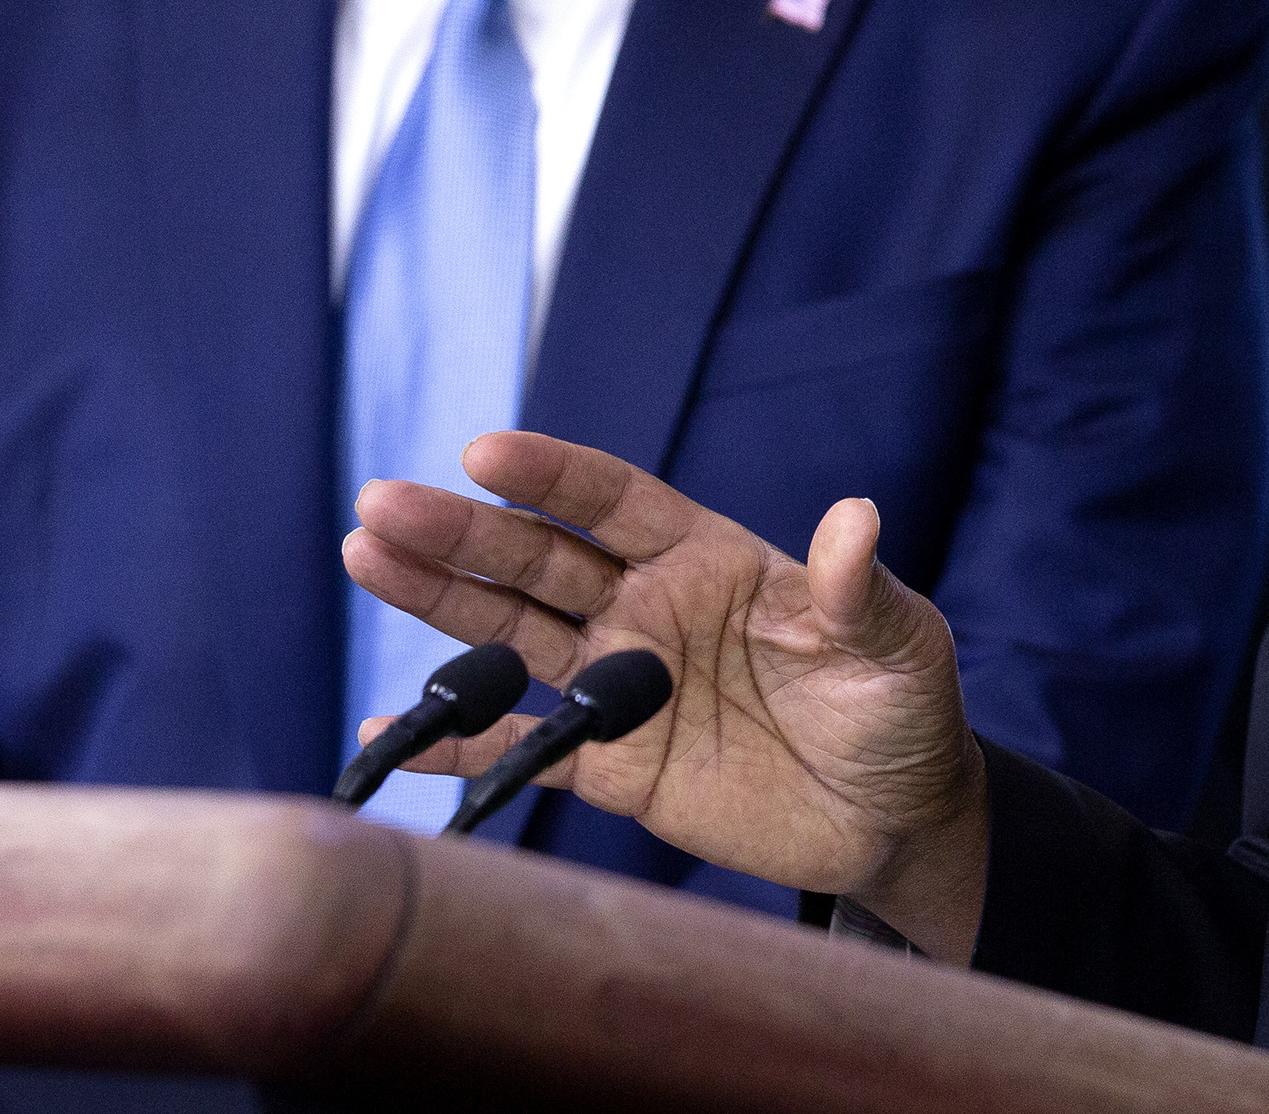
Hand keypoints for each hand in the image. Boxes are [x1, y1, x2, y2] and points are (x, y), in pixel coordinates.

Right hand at [342, 430, 989, 956]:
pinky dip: (459, 743)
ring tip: (367, 559)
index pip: (615, 502)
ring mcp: (622, 687)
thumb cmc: (901, 710)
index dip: (551, 476)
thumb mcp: (897, 643)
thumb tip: (856, 517)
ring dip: (441, 603)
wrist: (896, 819)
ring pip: (514, 633)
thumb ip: (858, 588)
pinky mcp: (614, 768)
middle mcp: (650, 610)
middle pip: (540, 559)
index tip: (482, 450)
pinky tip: (392, 726)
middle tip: (381, 507)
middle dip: (462, 532)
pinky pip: (523, 749)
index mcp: (708, 559)